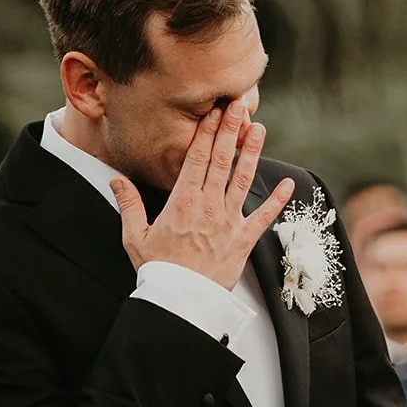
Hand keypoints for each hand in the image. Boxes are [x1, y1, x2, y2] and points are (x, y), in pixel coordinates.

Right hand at [111, 99, 294, 288]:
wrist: (182, 301)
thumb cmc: (158, 271)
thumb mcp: (135, 237)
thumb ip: (129, 205)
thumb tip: (117, 180)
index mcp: (182, 202)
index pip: (195, 158)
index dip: (205, 132)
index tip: (212, 111)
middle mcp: (209, 206)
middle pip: (221, 160)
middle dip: (229, 130)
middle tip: (237, 105)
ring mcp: (229, 222)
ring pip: (243, 180)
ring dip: (252, 152)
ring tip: (259, 128)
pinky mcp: (244, 241)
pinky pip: (265, 217)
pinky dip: (278, 200)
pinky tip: (289, 184)